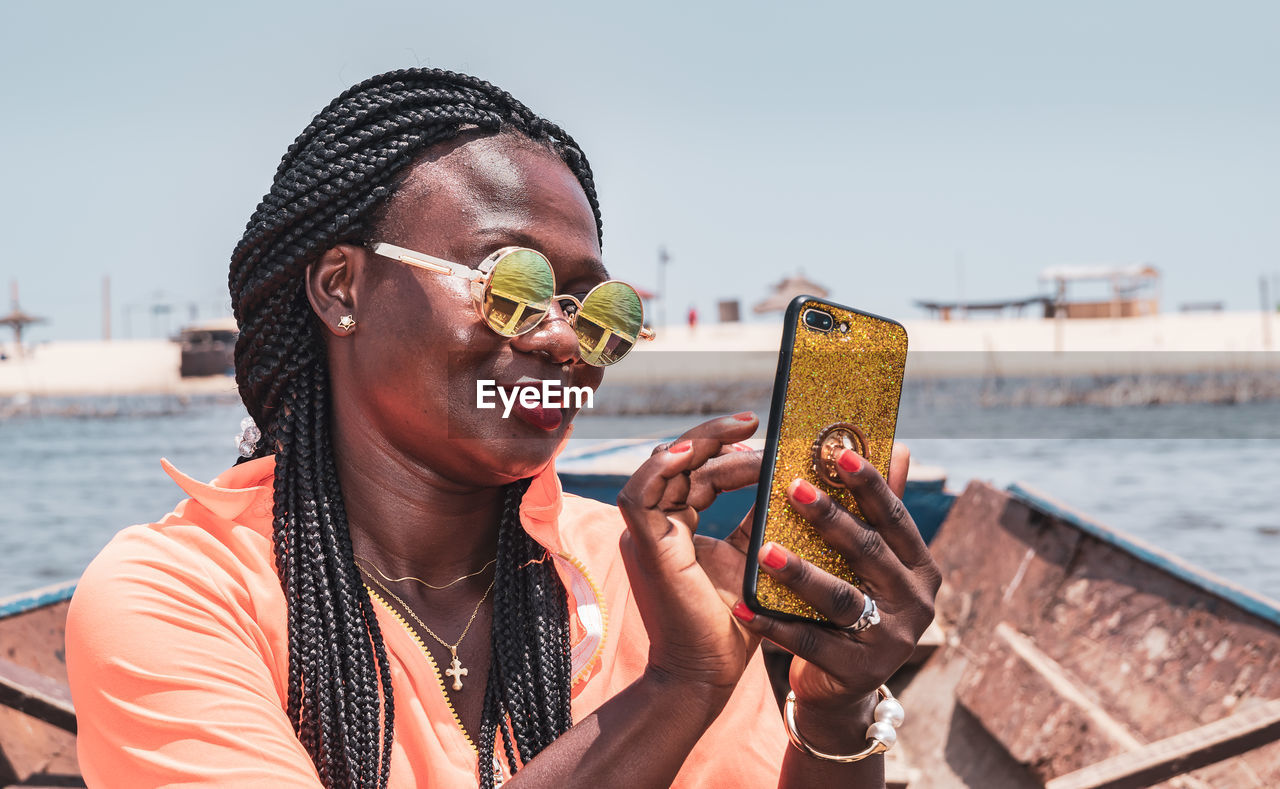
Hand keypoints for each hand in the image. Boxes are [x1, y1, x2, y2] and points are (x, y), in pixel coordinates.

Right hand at [615, 413, 763, 690]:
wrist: (709, 675)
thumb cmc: (733, 623)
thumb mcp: (753, 555)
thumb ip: (760, 516)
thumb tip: (791, 474)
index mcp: (675, 528)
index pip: (696, 473)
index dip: (726, 452)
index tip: (763, 438)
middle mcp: (656, 526)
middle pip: (678, 462)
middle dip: (715, 437)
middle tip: (753, 420)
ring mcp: (646, 534)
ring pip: (661, 467)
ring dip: (698, 443)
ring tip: (740, 427)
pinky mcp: (645, 546)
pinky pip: (639, 494)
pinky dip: (662, 468)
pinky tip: (693, 452)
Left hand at [716, 443, 941, 744]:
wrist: (840, 686)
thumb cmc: (850, 605)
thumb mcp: (867, 563)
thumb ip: (877, 510)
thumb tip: (898, 445)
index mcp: (920, 567)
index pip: (895, 517)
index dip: (868, 484)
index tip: (838, 452)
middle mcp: (915, 603)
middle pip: (868, 552)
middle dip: (830, 518)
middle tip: (792, 487)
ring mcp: (890, 640)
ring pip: (840, 598)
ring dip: (800, 572)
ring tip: (763, 549)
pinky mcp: (859, 672)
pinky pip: (809, 642)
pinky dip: (772, 624)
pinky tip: (741, 606)